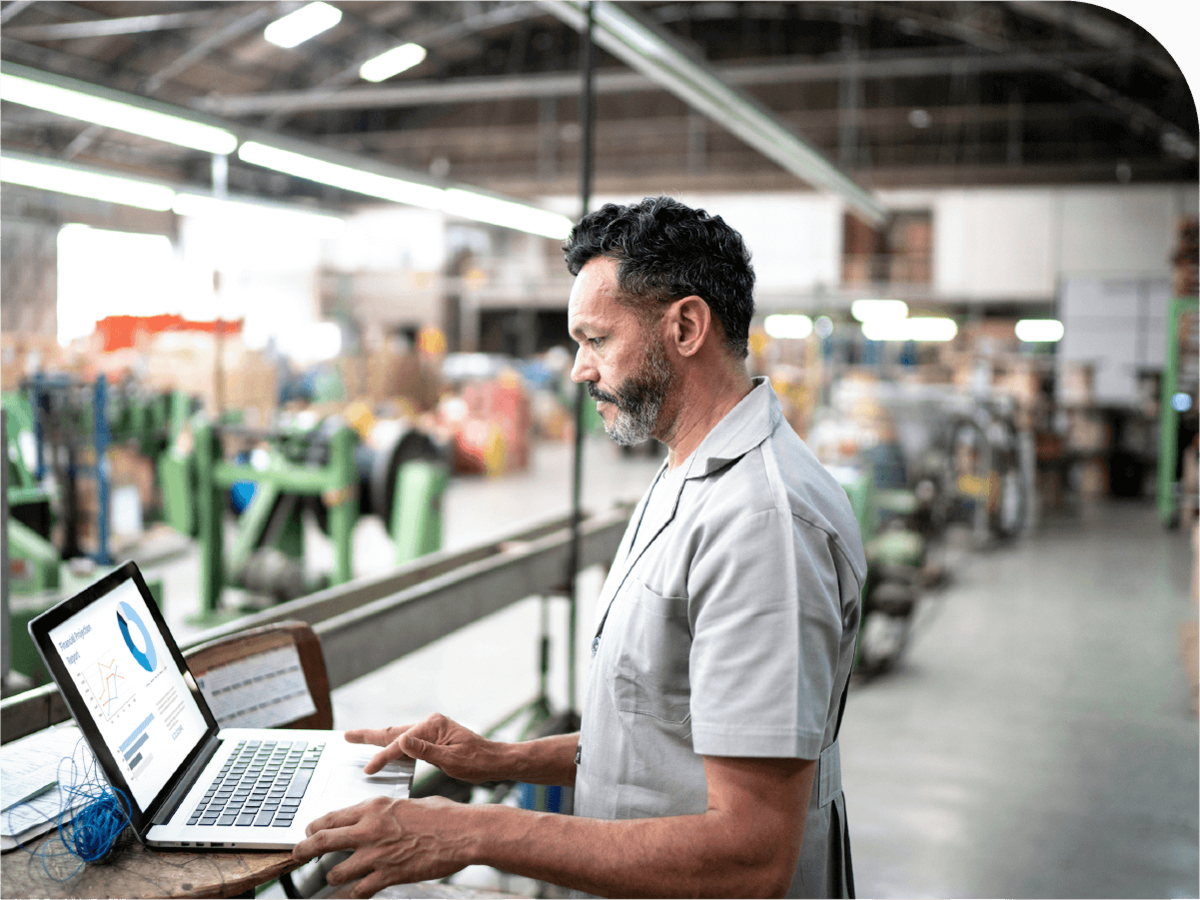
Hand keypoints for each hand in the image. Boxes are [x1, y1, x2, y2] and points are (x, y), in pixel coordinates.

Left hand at [292, 796, 469, 897]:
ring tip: (335, 877)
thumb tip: (376, 818)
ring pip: (337, 871)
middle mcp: (370, 830)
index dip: (315, 827)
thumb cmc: (442, 816)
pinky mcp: (389, 875)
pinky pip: (360, 890)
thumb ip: (386, 812)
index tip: (310, 831)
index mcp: (375, 808)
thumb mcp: (407, 804)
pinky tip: (359, 891)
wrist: (463, 833)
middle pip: (323, 841)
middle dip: (304, 849)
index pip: (331, 817)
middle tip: (297, 854)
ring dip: (333, 876)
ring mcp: (377, 855)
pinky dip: (356, 892)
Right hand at [346, 713, 500, 782]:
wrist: (495, 761)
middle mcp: (431, 723)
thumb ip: (426, 751)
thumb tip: (402, 740)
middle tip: (346, 736)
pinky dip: (392, 746)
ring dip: (378, 739)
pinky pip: (407, 742)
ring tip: (357, 739)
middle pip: (394, 732)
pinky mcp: (433, 738)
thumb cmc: (478, 762)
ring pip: (398, 736)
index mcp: (434, 726)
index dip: (383, 757)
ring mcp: (431, 729)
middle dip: (369, 736)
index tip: (368, 770)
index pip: (401, 743)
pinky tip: (384, 750)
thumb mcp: (452, 760)